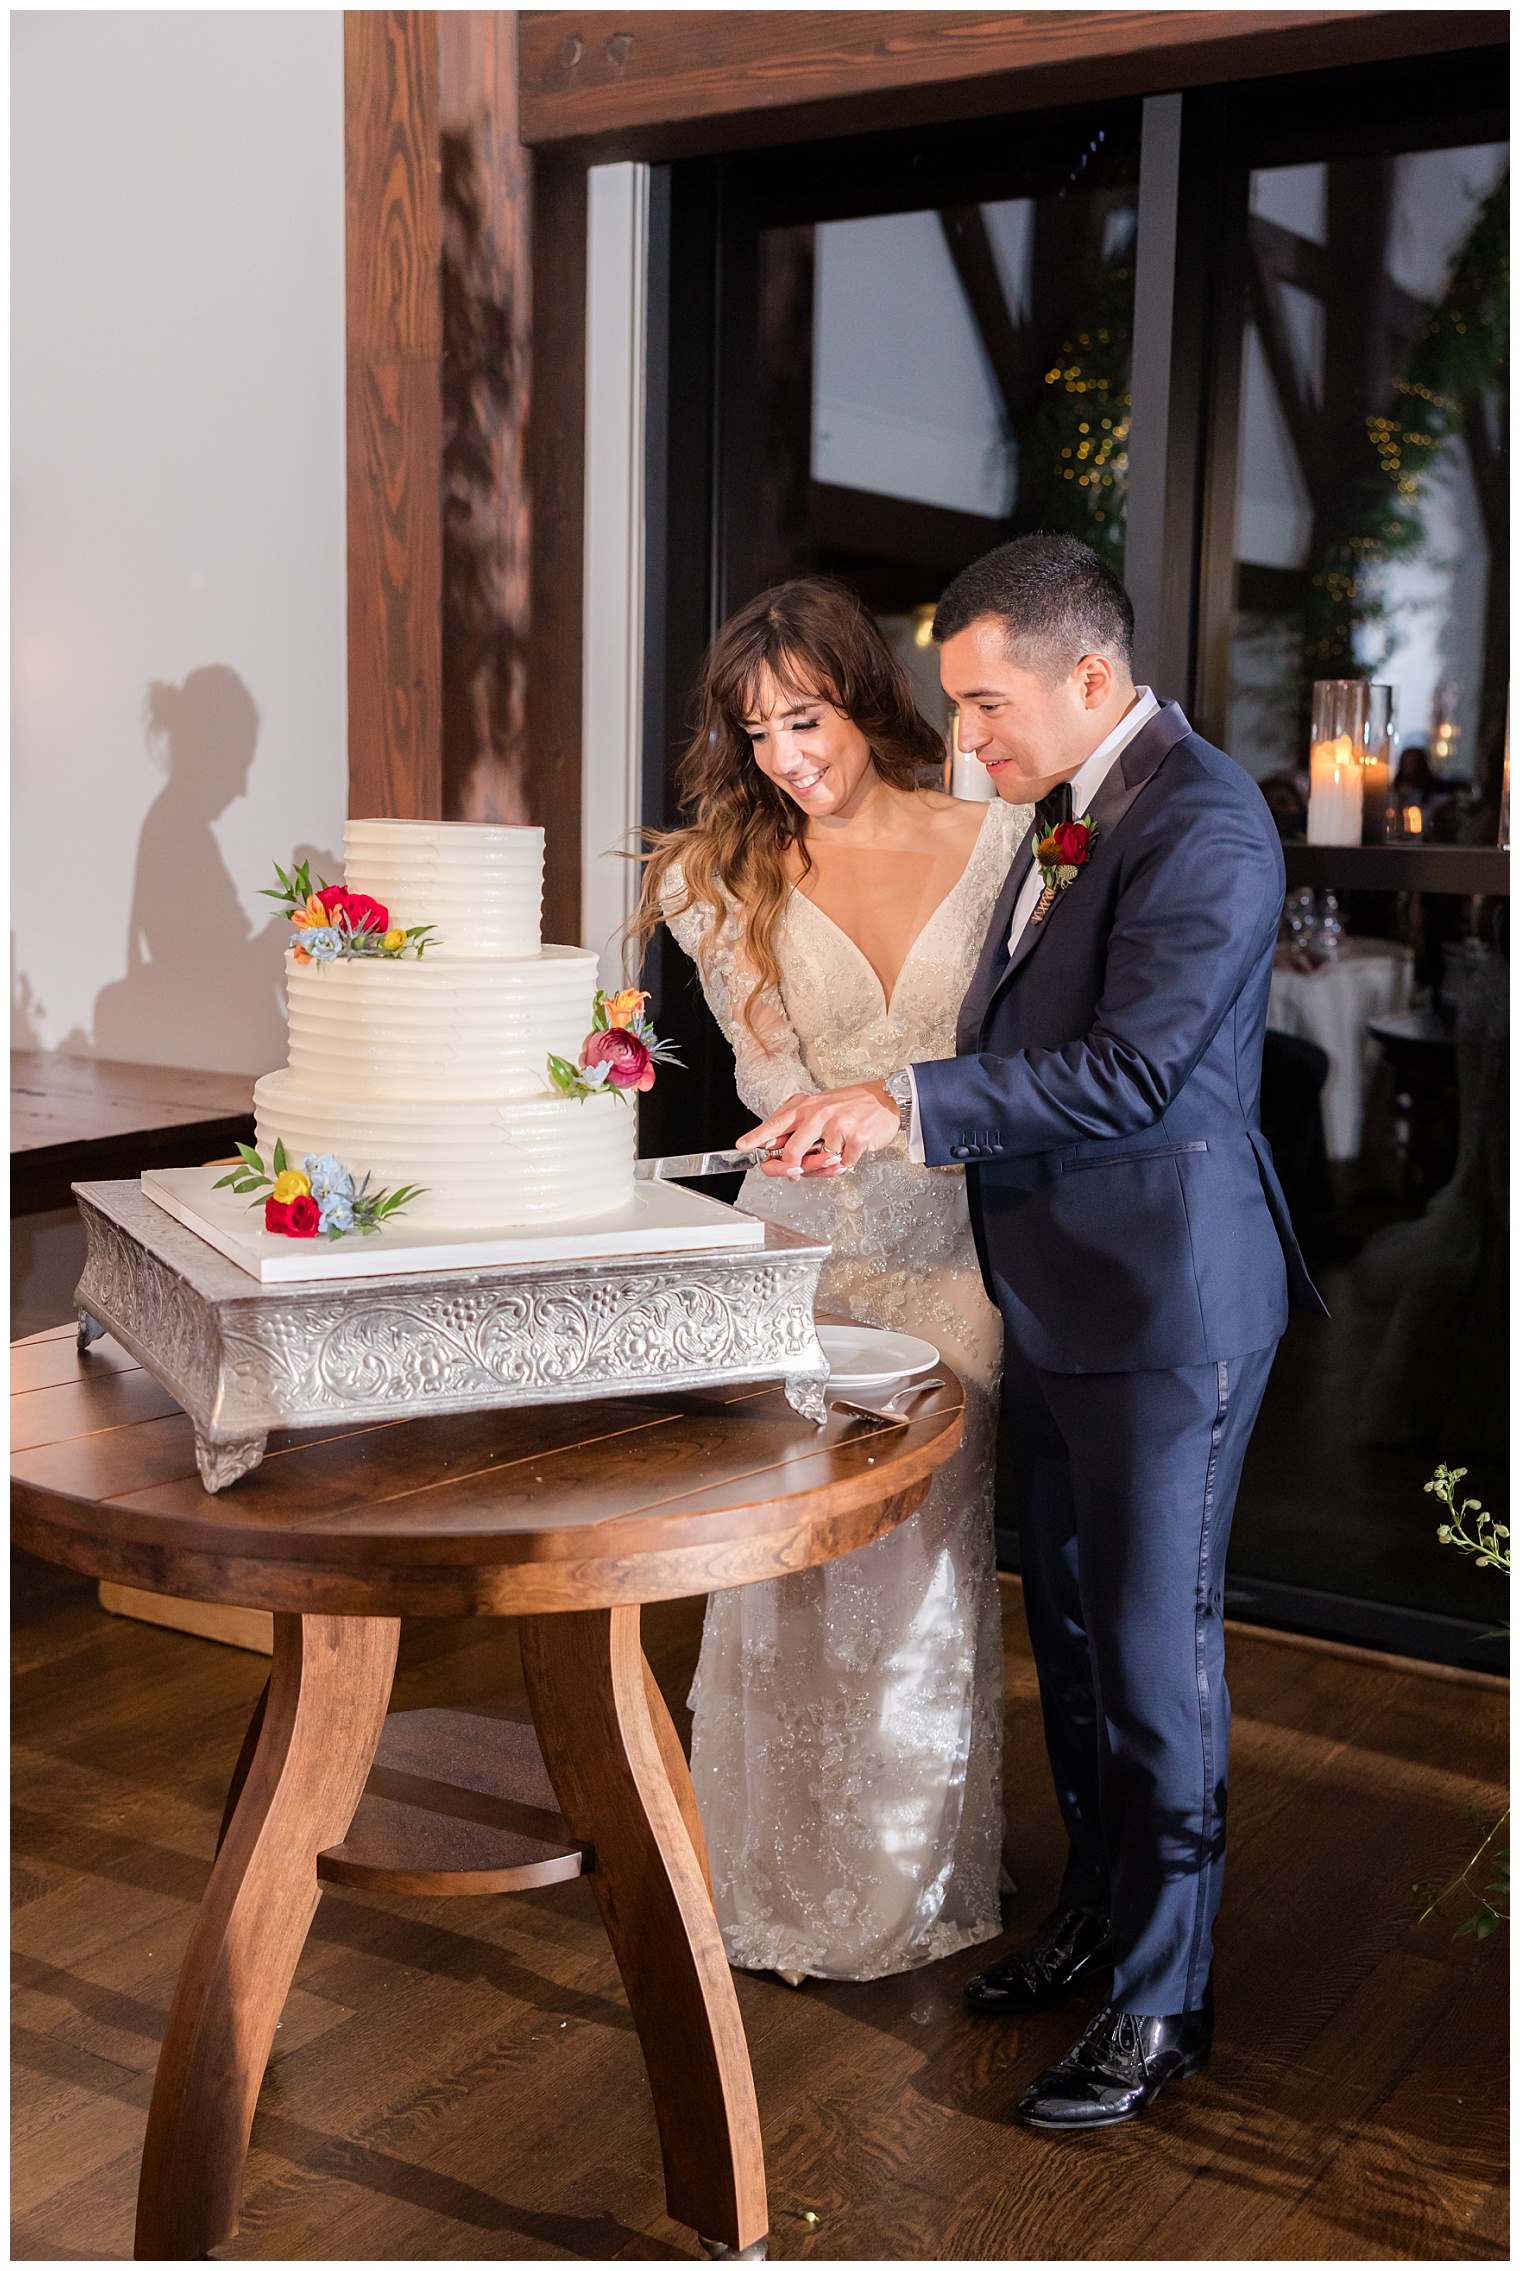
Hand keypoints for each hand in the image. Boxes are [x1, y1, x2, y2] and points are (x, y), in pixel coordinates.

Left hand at [741, 1082, 901, 1175]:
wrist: (886, 1099)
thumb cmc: (852, 1104)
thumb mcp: (821, 1106)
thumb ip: (800, 1125)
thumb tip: (777, 1148)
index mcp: (808, 1106)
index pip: (776, 1123)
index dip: (757, 1136)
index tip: (742, 1145)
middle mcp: (820, 1114)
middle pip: (794, 1151)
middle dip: (789, 1168)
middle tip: (791, 1173)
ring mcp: (839, 1126)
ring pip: (818, 1162)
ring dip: (822, 1168)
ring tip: (830, 1158)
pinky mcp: (856, 1139)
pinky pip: (842, 1164)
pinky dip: (844, 1165)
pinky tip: (848, 1154)